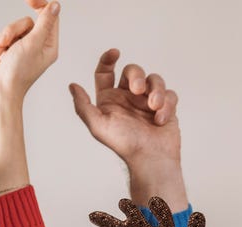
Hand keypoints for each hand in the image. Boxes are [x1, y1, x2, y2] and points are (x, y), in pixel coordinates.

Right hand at [0, 0, 59, 105]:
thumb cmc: (16, 74)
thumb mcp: (33, 43)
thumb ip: (44, 23)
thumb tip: (55, 5)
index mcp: (48, 46)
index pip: (49, 17)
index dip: (40, 5)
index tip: (29, 0)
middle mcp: (37, 48)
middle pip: (26, 22)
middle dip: (13, 30)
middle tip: (8, 43)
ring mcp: (21, 50)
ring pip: (11, 29)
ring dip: (2, 39)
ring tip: (0, 54)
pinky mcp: (8, 53)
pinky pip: (1, 37)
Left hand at [69, 49, 186, 207]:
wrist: (150, 159)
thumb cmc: (124, 145)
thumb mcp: (98, 126)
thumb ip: (83, 106)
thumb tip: (72, 86)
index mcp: (110, 101)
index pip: (105, 73)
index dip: (108, 59)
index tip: (114, 52)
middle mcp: (127, 99)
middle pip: (133, 71)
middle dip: (137, 75)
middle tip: (138, 90)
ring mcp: (147, 102)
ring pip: (154, 80)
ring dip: (156, 91)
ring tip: (154, 108)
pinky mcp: (165, 107)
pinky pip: (169, 94)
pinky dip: (167, 105)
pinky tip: (161, 119)